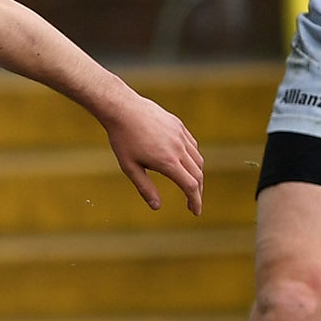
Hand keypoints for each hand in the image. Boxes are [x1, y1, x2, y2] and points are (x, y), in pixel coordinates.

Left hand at [105, 92, 204, 216]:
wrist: (122, 108)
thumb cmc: (123, 139)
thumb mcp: (130, 167)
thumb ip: (144, 188)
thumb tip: (156, 207)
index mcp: (168, 162)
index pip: (190, 186)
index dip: (195, 201)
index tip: (195, 212)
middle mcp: (178, 148)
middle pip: (198, 175)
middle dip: (197, 191)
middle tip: (192, 202)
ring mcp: (180, 135)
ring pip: (198, 159)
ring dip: (197, 175)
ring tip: (189, 184)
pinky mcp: (178, 125)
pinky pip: (192, 145)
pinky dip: (194, 158)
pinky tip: (186, 163)